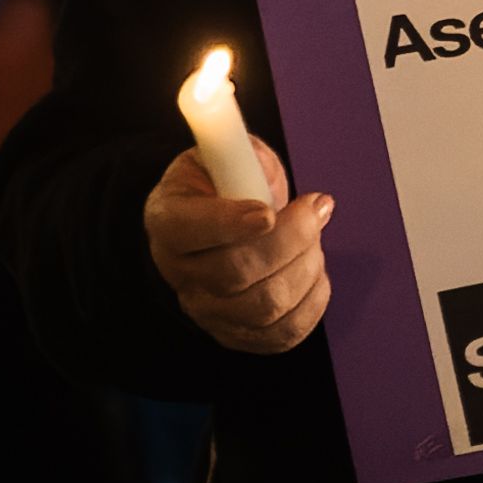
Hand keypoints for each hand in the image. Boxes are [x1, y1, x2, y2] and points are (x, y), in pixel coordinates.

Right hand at [145, 140, 335, 355]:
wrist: (214, 232)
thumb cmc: (221, 187)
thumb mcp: (222, 155)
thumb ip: (238, 150)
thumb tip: (250, 146)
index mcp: (168, 221)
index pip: (189, 230)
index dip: (230, 222)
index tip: (268, 210)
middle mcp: (180, 274)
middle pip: (236, 273)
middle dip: (291, 239)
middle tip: (315, 209)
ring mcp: (208, 311)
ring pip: (265, 306)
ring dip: (307, 267)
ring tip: (314, 237)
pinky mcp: (240, 336)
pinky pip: (285, 334)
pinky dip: (313, 300)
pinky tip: (314, 270)